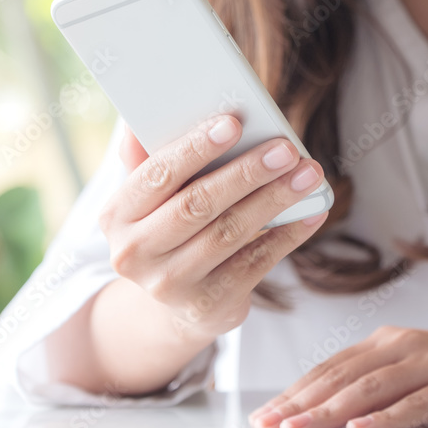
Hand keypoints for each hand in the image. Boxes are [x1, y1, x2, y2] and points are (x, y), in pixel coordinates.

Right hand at [99, 114, 327, 341]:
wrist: (175, 305)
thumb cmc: (169, 229)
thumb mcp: (149, 199)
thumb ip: (151, 159)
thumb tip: (142, 121)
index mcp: (116, 215)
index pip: (157, 174)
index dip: (195, 148)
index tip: (234, 123)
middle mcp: (135, 253)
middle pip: (198, 205)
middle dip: (246, 173)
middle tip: (286, 150)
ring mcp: (170, 284)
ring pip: (230, 233)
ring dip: (274, 200)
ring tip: (308, 175)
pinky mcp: (208, 305)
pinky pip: (254, 263)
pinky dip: (287, 235)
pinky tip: (311, 213)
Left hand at [248, 319, 427, 427]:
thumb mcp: (416, 370)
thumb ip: (378, 384)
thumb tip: (329, 414)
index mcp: (387, 341)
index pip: (330, 368)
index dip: (294, 391)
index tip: (263, 416)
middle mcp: (403, 346)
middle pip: (341, 376)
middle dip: (300, 402)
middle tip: (266, 426)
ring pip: (371, 387)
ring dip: (330, 410)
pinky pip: (418, 404)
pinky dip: (387, 418)